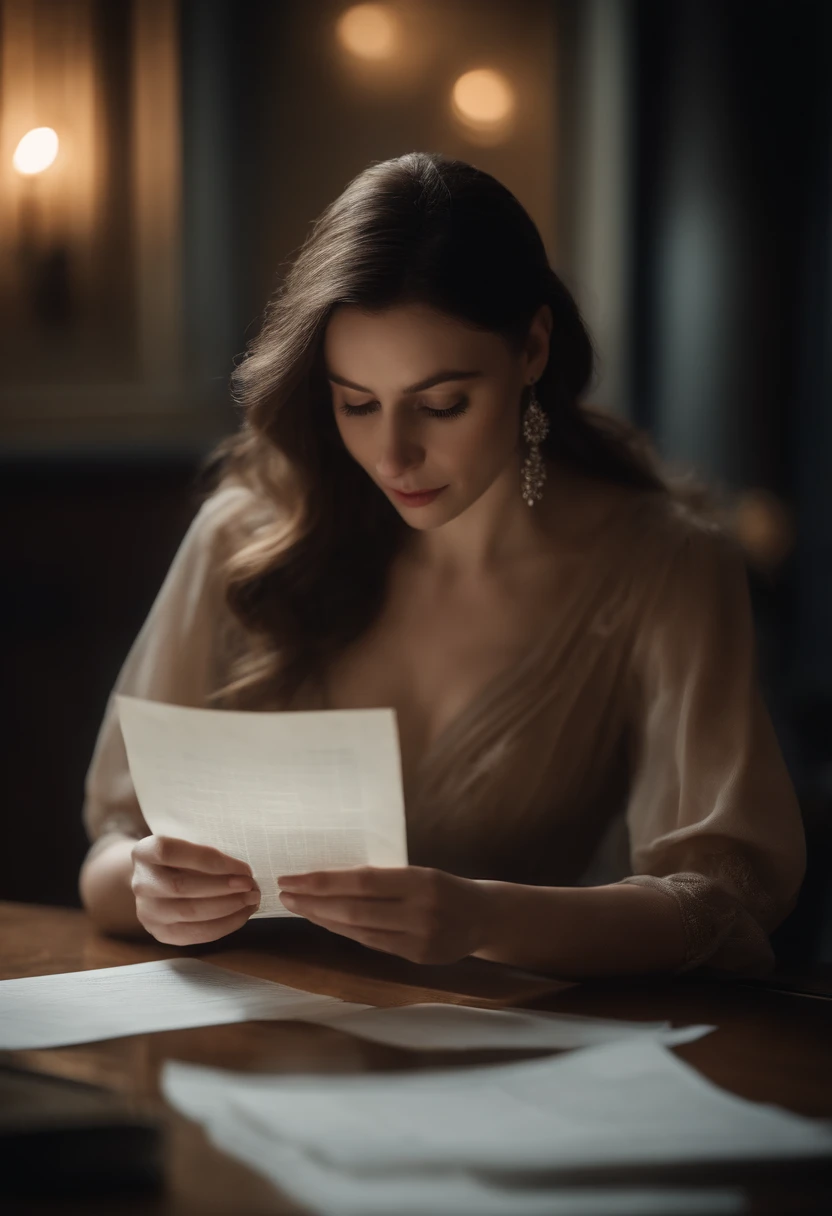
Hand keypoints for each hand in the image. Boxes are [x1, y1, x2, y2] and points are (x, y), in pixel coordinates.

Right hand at [131, 836, 259, 944]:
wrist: (156, 879)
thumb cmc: (182, 857)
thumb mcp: (187, 843)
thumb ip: (206, 852)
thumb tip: (243, 870)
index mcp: (145, 852)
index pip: (172, 853)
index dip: (210, 861)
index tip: (242, 867)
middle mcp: (140, 883)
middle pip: (182, 887)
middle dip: (223, 888)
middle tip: (251, 886)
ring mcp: (147, 911)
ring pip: (189, 913)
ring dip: (227, 908)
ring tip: (251, 900)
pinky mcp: (160, 933)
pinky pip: (194, 934)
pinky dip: (223, 925)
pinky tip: (241, 915)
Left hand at [277, 865, 491, 963]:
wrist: (484, 917)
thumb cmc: (444, 887)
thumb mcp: (421, 873)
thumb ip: (385, 879)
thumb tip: (331, 880)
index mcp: (421, 881)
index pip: (362, 882)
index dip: (324, 882)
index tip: (293, 877)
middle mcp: (420, 911)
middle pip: (355, 908)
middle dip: (314, 902)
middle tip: (285, 893)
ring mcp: (419, 938)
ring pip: (359, 929)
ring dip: (323, 918)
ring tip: (298, 906)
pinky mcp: (417, 957)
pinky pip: (372, 944)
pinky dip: (345, 932)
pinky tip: (325, 922)